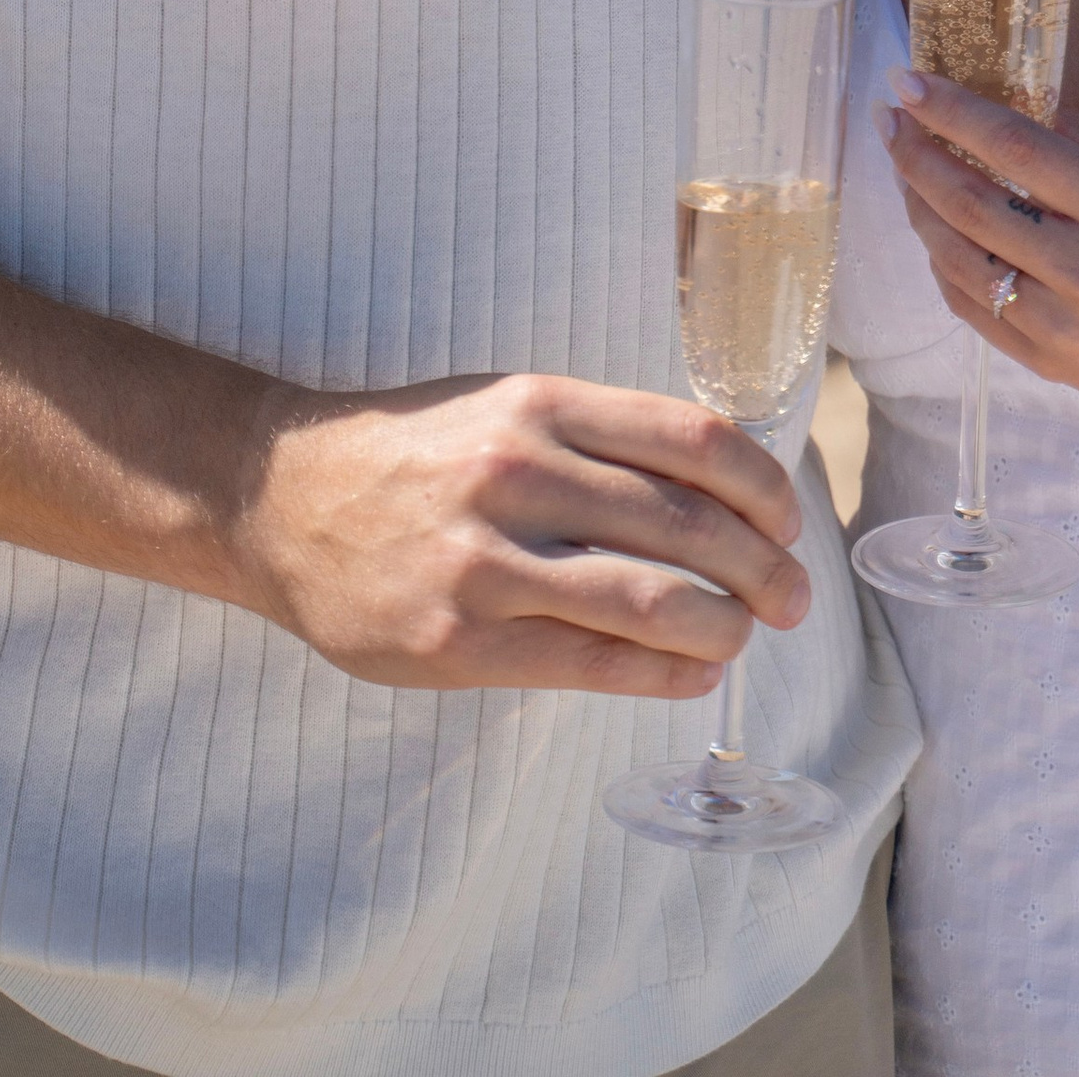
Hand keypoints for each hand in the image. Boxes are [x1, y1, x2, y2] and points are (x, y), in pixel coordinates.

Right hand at [227, 370, 812, 697]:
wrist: (284, 499)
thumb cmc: (417, 454)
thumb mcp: (506, 408)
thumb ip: (600, 439)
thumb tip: (722, 489)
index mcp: (541, 403)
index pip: (693, 438)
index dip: (763, 486)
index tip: (789, 522)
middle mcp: (519, 472)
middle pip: (688, 525)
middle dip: (764, 571)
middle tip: (794, 599)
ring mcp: (486, 562)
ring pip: (652, 600)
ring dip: (724, 628)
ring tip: (742, 638)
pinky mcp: (459, 641)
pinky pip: (592, 664)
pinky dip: (662, 675)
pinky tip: (690, 674)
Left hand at [879, 72, 1078, 435]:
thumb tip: (1016, 102)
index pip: (1012, 147)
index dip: (950, 111)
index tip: (909, 82)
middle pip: (970, 204)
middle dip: (915, 156)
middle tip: (890, 120)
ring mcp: (1067, 329)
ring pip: (959, 262)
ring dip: (920, 210)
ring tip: (907, 171)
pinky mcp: (1055, 369)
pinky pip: (974, 313)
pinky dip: (946, 267)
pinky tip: (940, 234)